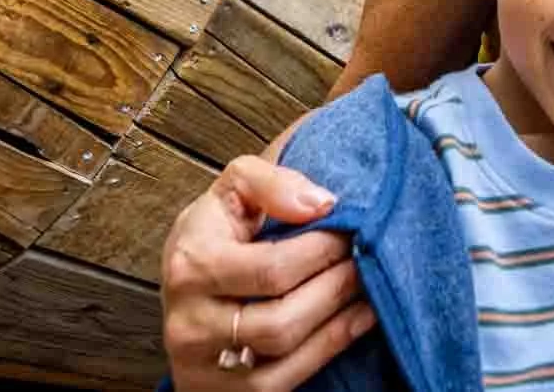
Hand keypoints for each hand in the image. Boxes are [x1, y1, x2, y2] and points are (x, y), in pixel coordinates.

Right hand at [161, 155, 375, 391]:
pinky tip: (358, 318)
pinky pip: (287, 380)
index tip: (351, 228)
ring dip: (339, 318)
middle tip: (367, 256)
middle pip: (281, 318)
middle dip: (336, 287)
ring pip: (285, 352)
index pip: (272, 269)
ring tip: (366, 284)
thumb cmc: (216, 236)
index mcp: (191, 265)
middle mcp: (189, 323)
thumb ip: (269, 181)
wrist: (186, 290)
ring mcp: (204, 366)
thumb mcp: (230, 192)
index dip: (322, 250)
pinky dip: (331, 347)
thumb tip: (322, 203)